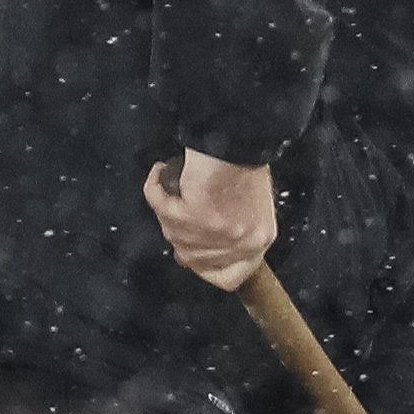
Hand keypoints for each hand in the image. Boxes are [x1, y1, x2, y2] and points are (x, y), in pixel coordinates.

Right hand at [142, 149, 275, 291]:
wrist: (243, 135)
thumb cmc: (249, 161)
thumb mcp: (254, 204)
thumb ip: (236, 228)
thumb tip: (209, 238)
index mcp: (259, 240)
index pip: (229, 278)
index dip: (207, 269)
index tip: (196, 255)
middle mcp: (239, 243)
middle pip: (193, 259)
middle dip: (181, 236)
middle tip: (179, 212)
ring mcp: (214, 233)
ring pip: (173, 235)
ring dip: (167, 210)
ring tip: (171, 187)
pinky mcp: (191, 215)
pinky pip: (159, 206)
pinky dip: (154, 189)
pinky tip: (159, 173)